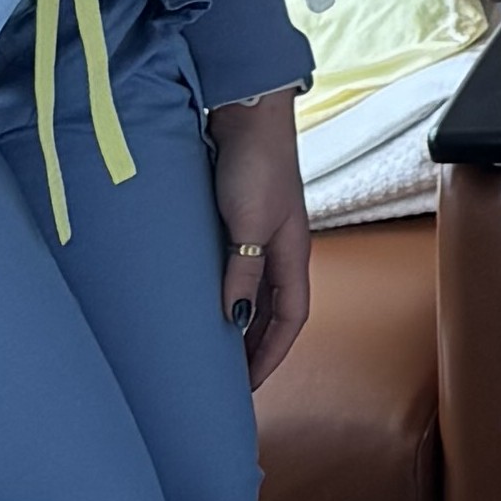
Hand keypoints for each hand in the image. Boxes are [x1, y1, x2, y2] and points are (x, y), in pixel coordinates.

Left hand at [209, 90, 310, 386]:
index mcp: (293, 253)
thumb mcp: (249, 225)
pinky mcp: (238, 220)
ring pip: (255, 293)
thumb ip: (243, 271)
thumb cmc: (255, 165)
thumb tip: (233, 320)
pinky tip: (206, 301)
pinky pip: (236, 270)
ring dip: (242, 323)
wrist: (246, 114)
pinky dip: (227, 294)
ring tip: (216, 349)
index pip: (291, 318)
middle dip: (258, 347)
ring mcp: (260, 234)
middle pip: (275, 311)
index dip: (272, 354)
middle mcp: (280, 249)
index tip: (249, 386)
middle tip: (231, 379)